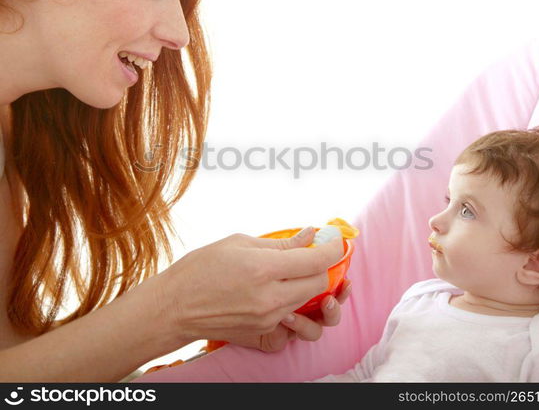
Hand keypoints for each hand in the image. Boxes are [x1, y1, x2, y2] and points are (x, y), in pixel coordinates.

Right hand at [154, 228, 344, 348]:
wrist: (174, 307)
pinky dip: (295, 300)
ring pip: (309, 300)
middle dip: (322, 265)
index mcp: (263, 269)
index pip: (316, 260)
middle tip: (313, 252)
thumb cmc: (201, 268)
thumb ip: (280, 243)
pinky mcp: (263, 331)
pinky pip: (293, 315)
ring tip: (296, 270)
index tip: (336, 240)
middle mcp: (270, 297)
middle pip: (320, 282)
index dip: (333, 248)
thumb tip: (309, 235)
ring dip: (310, 283)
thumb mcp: (240, 243)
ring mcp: (268, 318)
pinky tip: (283, 287)